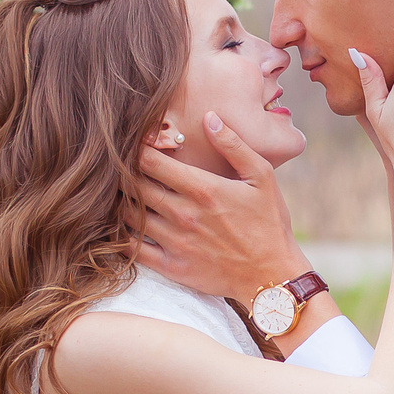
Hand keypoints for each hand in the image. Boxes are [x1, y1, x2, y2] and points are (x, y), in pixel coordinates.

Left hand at [134, 117, 309, 301]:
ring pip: (130, 216)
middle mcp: (184, 214)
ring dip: (121, 201)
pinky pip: (133, 249)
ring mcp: (176, 242)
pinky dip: (121, 235)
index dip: (137, 149)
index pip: (151, 162)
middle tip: (120, 167)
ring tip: (121, 193)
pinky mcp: (172, 267)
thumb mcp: (262, 178)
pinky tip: (124, 225)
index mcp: (203, 189)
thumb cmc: (269, 224)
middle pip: (134, 186)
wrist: (273, 275)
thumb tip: (210, 118)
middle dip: (124, 173)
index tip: (136, 144)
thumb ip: (234, 146)